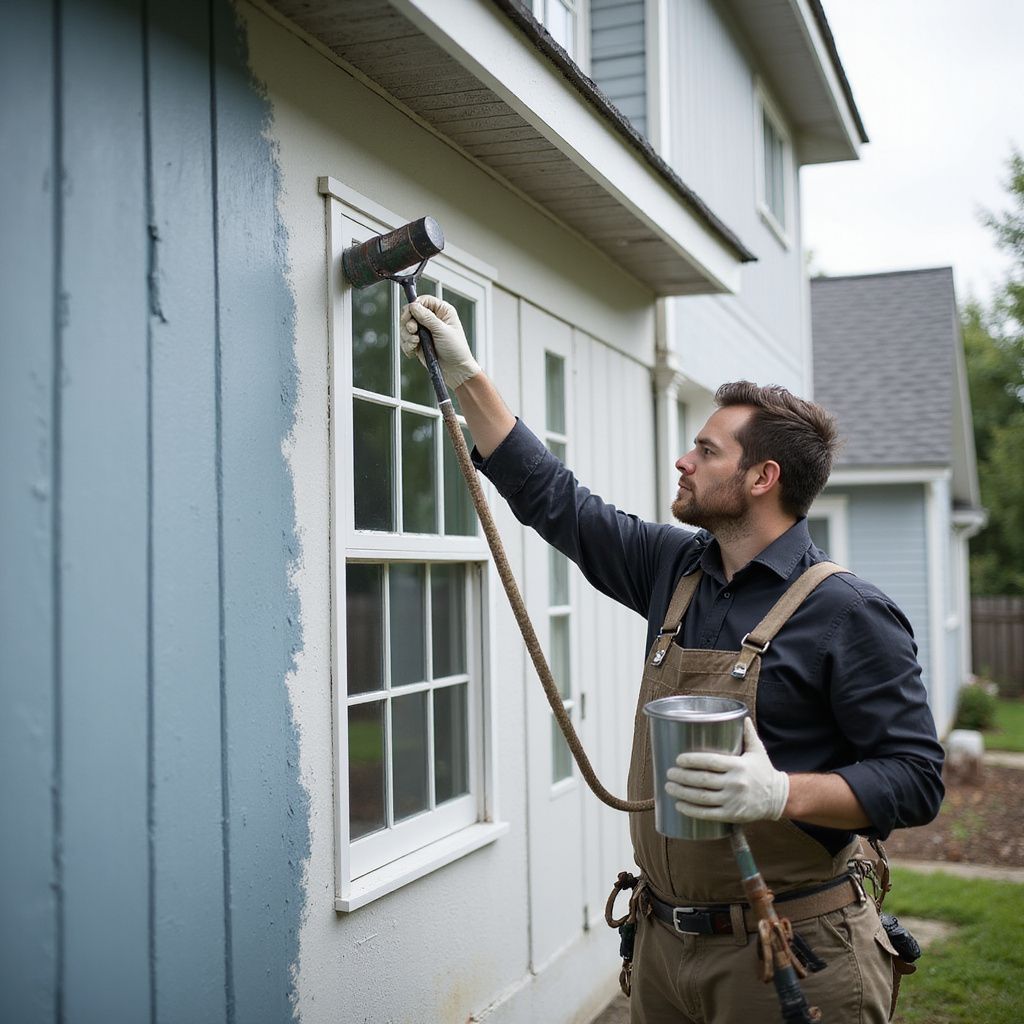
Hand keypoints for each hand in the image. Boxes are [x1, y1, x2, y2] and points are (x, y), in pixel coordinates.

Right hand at [400, 294, 480, 389]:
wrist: (456, 370)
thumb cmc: (456, 349)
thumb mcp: (442, 331)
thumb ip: (427, 317)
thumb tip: (413, 306)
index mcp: (442, 311)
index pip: (424, 300)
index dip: (415, 305)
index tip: (411, 313)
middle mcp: (432, 319)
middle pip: (411, 312)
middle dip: (408, 322)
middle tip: (413, 330)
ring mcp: (424, 331)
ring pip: (405, 326)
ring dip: (407, 335)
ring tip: (415, 343)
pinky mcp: (418, 343)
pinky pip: (405, 340)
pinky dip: (407, 345)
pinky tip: (413, 350)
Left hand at [664, 718, 788, 823]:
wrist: (779, 798)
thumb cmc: (764, 771)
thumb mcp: (757, 751)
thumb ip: (748, 734)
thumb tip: (741, 715)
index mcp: (739, 765)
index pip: (711, 762)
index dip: (692, 760)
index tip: (678, 759)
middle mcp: (735, 783)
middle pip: (703, 780)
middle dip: (682, 777)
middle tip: (669, 773)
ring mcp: (733, 801)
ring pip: (702, 797)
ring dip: (682, 793)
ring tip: (669, 787)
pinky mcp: (732, 815)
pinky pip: (708, 814)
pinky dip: (691, 810)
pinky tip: (679, 805)